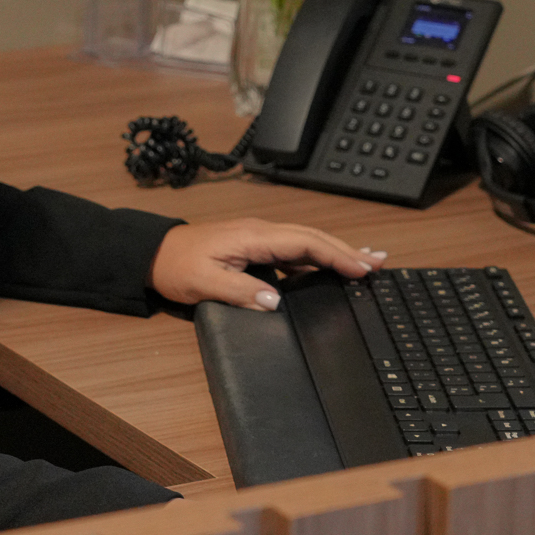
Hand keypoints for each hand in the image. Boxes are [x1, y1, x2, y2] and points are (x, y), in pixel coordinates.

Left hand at [148, 218, 387, 311]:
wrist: (155, 253)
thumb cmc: (177, 266)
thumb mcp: (203, 283)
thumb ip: (239, 291)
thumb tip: (275, 301)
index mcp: (253, 237)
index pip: (304, 243)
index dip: (335, 254)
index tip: (361, 268)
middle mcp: (261, 232)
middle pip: (313, 238)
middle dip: (347, 250)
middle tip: (379, 263)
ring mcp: (259, 238)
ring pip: (306, 242)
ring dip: (336, 251)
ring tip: (367, 262)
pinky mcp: (255, 247)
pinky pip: (294, 249)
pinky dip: (317, 256)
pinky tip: (331, 266)